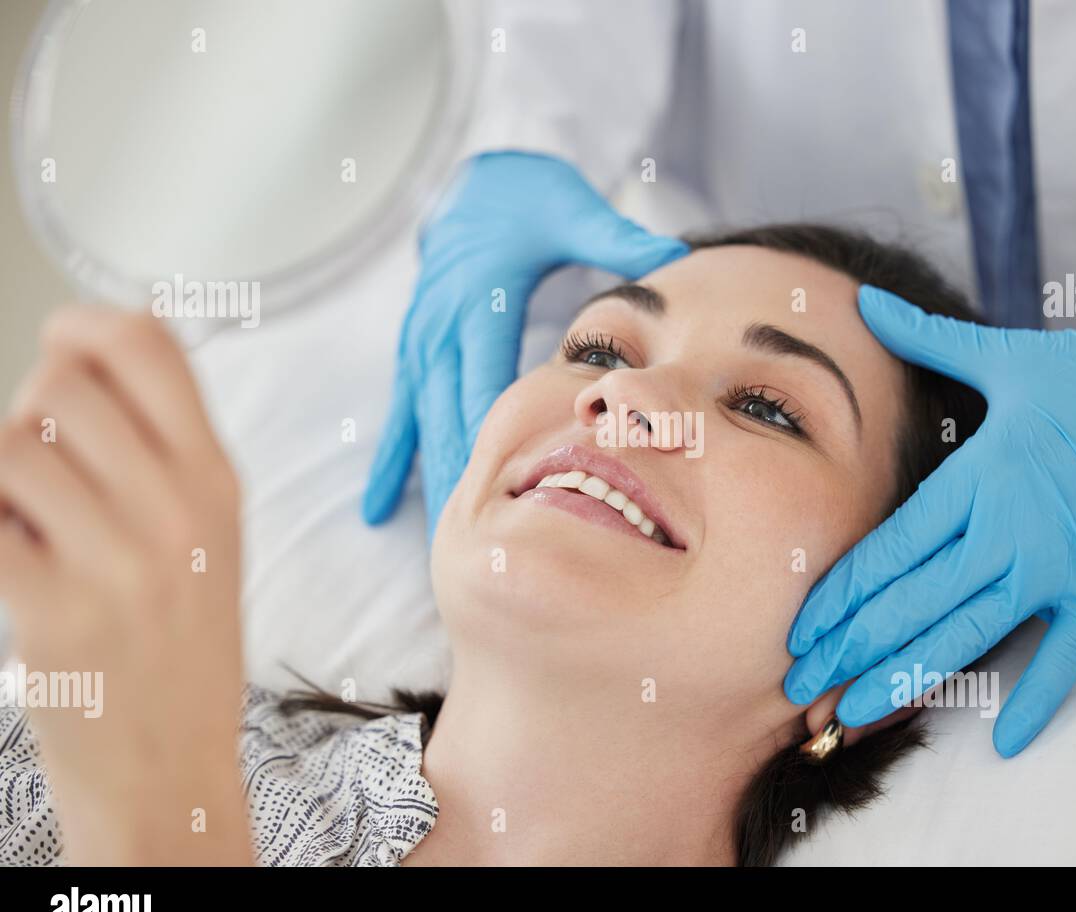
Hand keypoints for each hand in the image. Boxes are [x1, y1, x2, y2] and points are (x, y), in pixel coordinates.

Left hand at [0, 308, 250, 863]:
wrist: (171, 763)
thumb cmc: (182, 648)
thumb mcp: (209, 535)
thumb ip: (160, 446)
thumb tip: (85, 351)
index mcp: (217, 481)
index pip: (150, 346)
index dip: (87, 324)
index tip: (64, 341)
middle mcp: (177, 511)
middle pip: (62, 385)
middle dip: (29, 411)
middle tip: (42, 462)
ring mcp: (118, 562)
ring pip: (8, 450)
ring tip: (28, 524)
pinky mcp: (53, 611)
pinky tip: (14, 559)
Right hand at [362, 150, 688, 539]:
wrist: (470, 181)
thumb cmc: (526, 197)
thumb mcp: (571, 209)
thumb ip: (618, 238)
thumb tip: (675, 257)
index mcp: (481, 301)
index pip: (487, 380)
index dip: (495, 436)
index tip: (509, 493)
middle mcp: (441, 328)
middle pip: (450, 416)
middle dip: (463, 478)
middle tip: (479, 544)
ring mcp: (421, 344)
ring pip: (424, 425)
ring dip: (435, 481)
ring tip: (446, 545)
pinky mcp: (414, 353)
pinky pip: (400, 415)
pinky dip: (391, 463)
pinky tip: (378, 512)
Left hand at [785, 286, 1075, 756]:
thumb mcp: (1006, 355)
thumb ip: (928, 339)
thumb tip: (866, 301)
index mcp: (977, 477)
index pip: (889, 550)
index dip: (838, 597)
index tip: (798, 632)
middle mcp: (1009, 529)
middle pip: (912, 603)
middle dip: (850, 649)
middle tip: (800, 688)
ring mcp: (1058, 566)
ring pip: (968, 635)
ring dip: (908, 679)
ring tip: (856, 716)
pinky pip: (1067, 655)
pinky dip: (1039, 697)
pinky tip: (1002, 740)